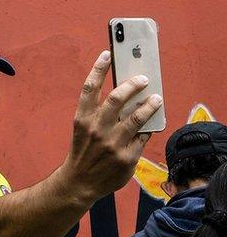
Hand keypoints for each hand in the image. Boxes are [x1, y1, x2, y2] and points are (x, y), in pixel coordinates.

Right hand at [62, 51, 161, 200]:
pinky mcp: (126, 158)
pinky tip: (153, 124)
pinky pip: (142, 138)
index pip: (89, 88)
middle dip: (132, 85)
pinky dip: (148, 129)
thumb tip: (126, 97)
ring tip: (157, 99)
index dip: (98, 68)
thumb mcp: (82, 129)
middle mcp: (96, 129)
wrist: (80, 182)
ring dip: (149, 106)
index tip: (107, 54)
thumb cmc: (83, 151)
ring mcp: (112, 144)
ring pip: (136, 118)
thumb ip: (98, 114)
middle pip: (116, 98)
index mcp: (82, 119)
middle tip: (143, 79)